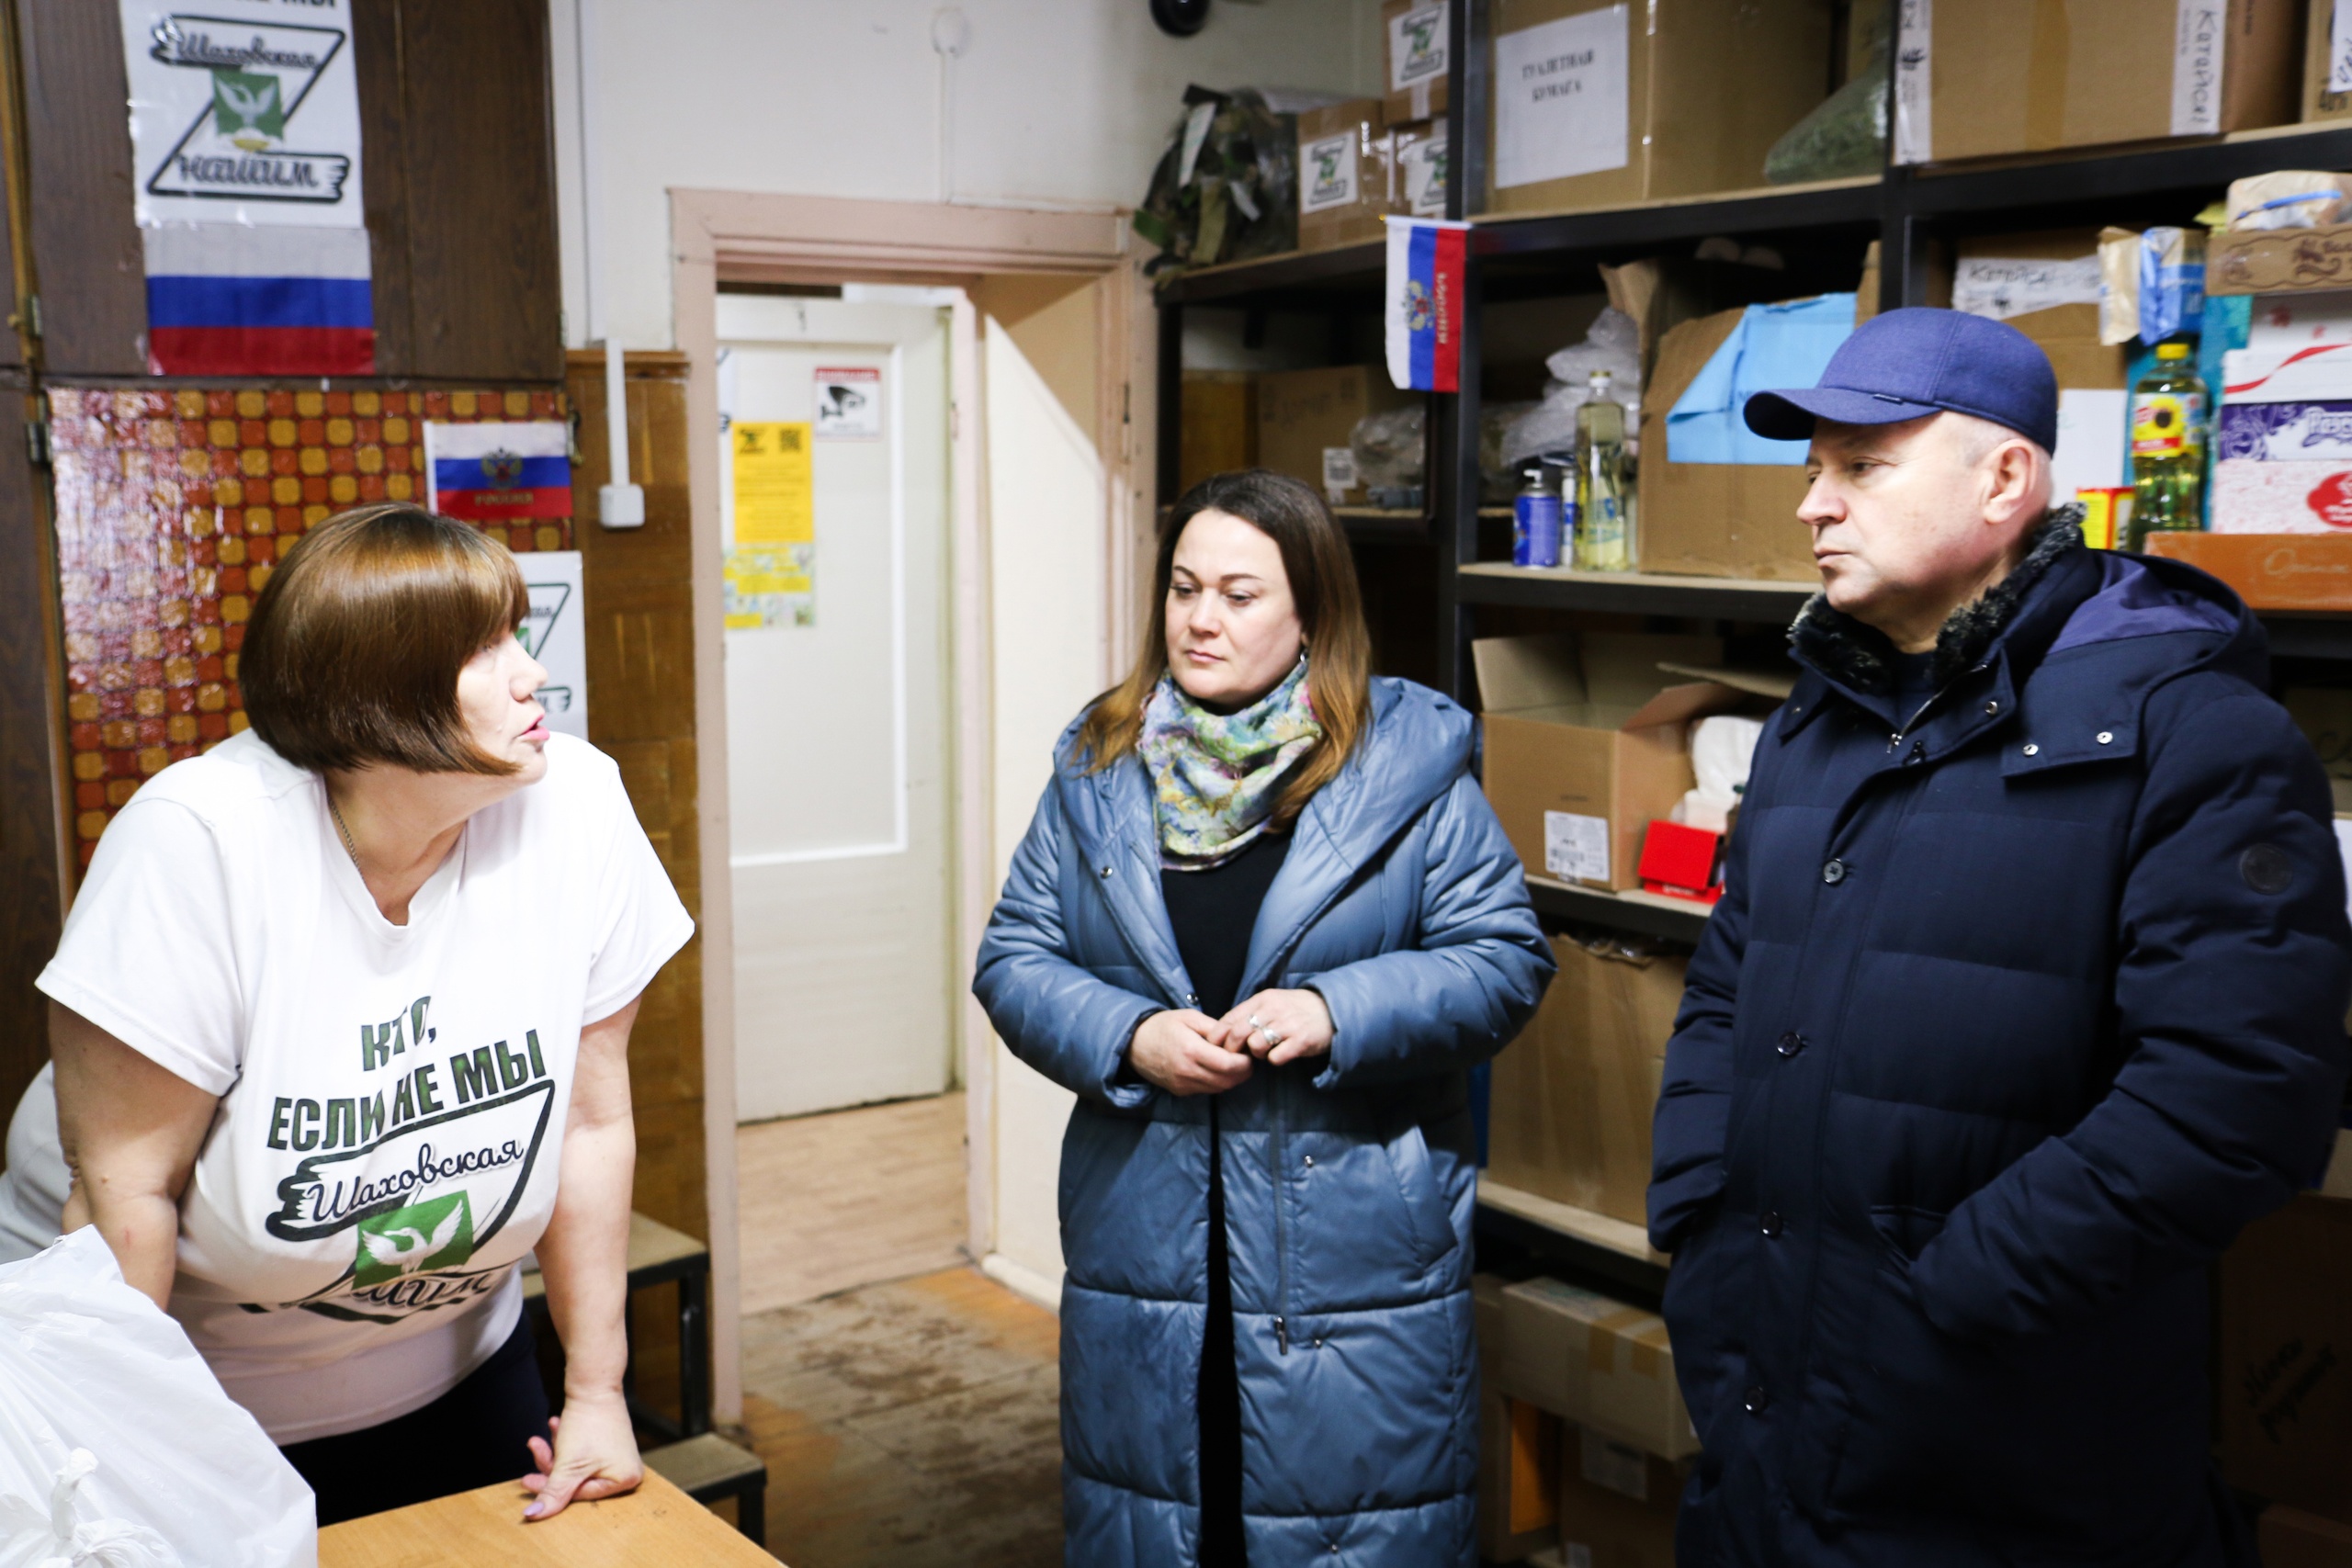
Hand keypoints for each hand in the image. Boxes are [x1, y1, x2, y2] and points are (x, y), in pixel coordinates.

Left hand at [521, 1390, 642, 1519]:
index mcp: (626, 1480)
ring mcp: (616, 1456)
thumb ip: (553, 1493)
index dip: (551, 1488)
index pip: (581, 1495)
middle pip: (577, 1481)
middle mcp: (625, 1470)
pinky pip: (581, 1453)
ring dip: (555, 1452)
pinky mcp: (607, 1443)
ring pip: (575, 1466)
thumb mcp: (568, 1466)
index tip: (527, 1478)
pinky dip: (564, 1443)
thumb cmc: (589, 1424)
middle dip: (551, 1466)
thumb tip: (532, 1515)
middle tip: (534, 1451)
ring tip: (541, 1436)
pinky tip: (556, 1425)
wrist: (593, 1385)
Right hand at [1127, 1009, 1252, 1095]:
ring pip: (1219, 1088)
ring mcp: (1183, 1084)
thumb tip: (1236, 1037)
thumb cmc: (1162, 1026)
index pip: (1229, 1065)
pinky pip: (1207, 1090)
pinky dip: (1217, 1082)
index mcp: (1191, 1050)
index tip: (1248, 1052)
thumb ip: (1215, 1027)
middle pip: (1228, 1081)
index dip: (1245, 1062)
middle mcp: (1187, 1072)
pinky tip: (1216, 1069)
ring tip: (1233, 1063)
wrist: (1133, 1043)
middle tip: (1246, 1059)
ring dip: (1231, 1079)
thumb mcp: (1189, 1017)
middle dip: (1242, 1072)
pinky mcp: (1180, 1091)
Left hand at [1222, 988, 1333, 1065]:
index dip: (1218, 1036)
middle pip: (1238, 1033)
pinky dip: (1274, 1060)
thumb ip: (1250, 1013)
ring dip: (1256, 1054)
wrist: (1332, 1010)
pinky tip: (1280, 1054)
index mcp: (1263, 999)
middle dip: (1232, 1049)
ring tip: (1264, 1052)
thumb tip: (1224, 1030)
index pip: (1230, 1018)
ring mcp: (1288, 1025)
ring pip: (1255, 1045)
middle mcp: (1273, 1010)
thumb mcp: (1272, 1002)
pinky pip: (1276, 1057)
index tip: (1216, 1047)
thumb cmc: (1297, 1009)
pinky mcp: (1301, 1041)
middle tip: (1235, 1056)